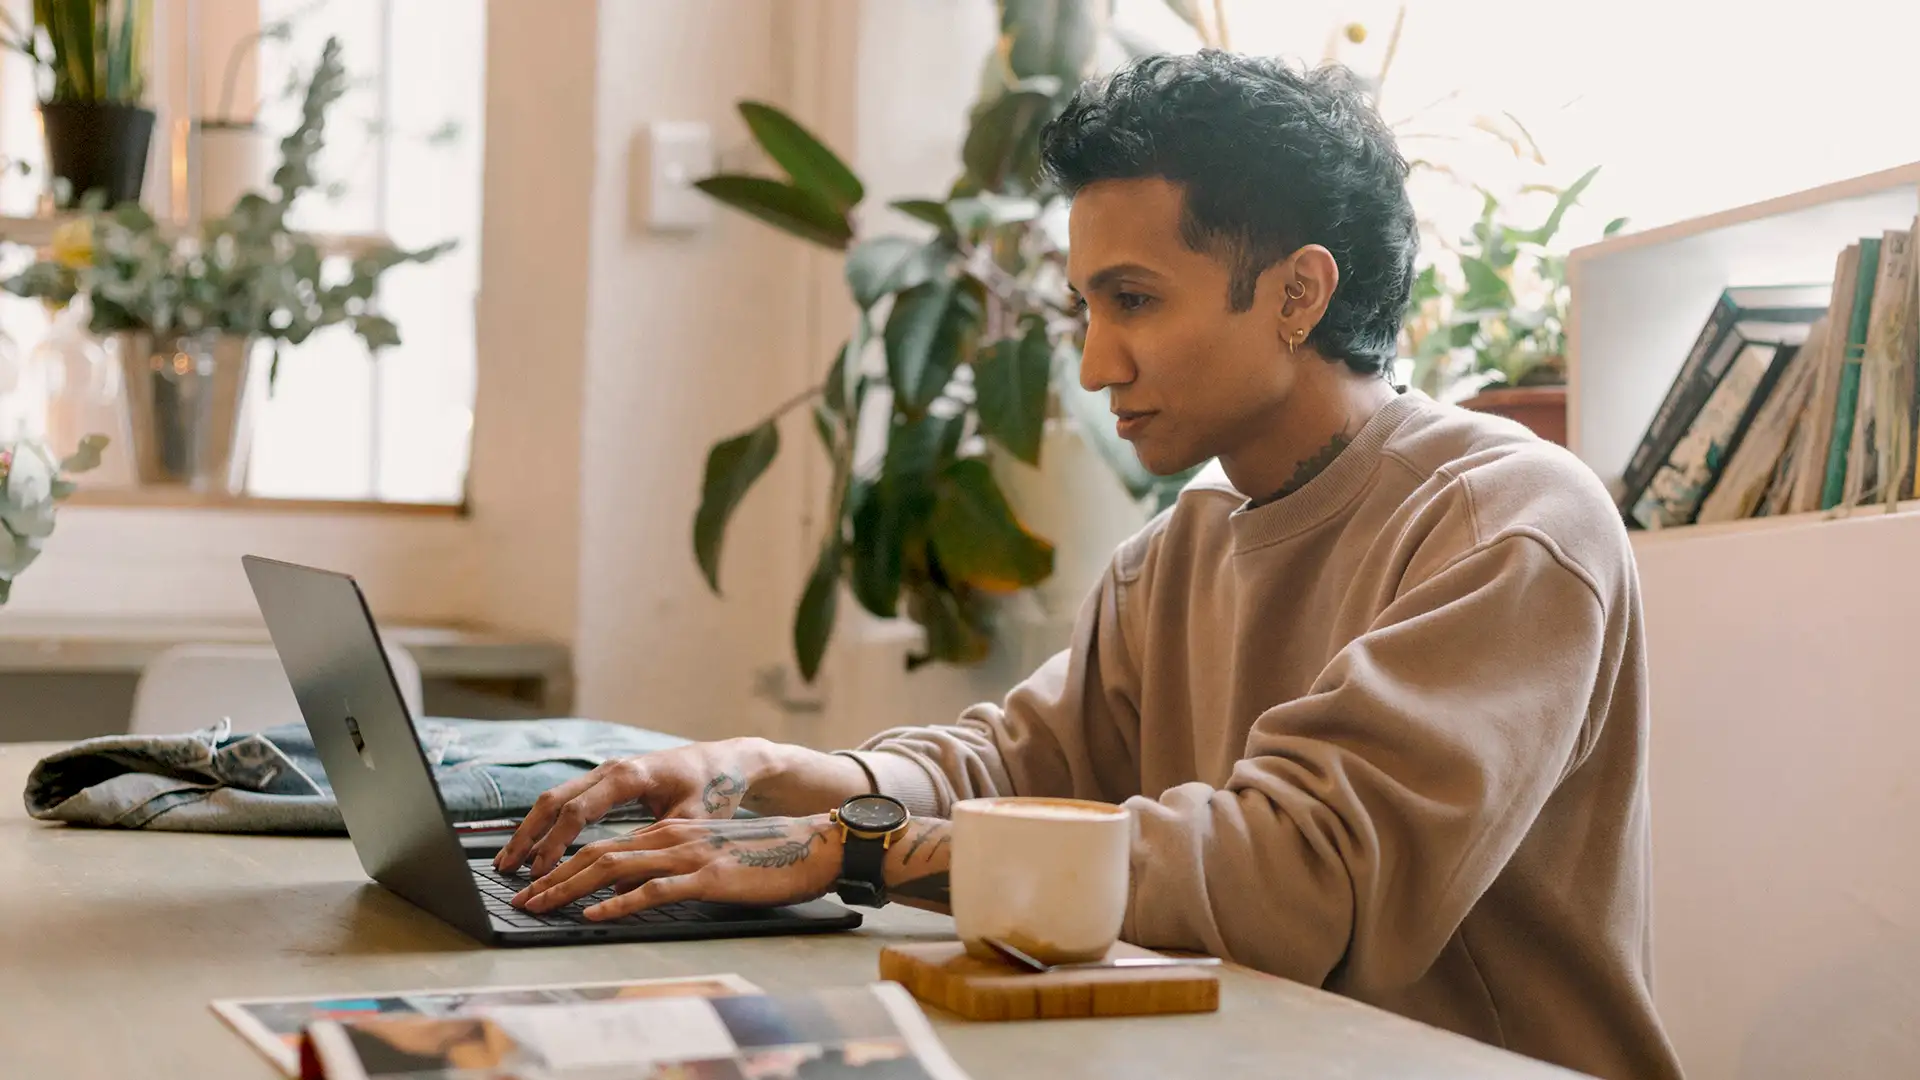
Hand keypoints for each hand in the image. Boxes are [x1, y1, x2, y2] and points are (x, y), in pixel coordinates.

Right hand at [494, 740, 765, 876]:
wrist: (724, 763)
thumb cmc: (713, 791)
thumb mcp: (691, 823)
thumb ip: (654, 847)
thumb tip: (618, 881)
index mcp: (629, 776)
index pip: (578, 811)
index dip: (555, 844)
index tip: (540, 872)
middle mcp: (610, 769)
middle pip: (554, 801)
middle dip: (528, 836)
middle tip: (506, 870)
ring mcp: (605, 772)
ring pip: (554, 798)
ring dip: (530, 829)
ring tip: (508, 861)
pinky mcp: (606, 780)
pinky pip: (566, 800)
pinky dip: (545, 823)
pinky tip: (532, 846)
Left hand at [511, 815, 843, 919]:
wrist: (814, 843)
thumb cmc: (766, 855)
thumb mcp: (710, 856)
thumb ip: (672, 867)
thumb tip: (632, 892)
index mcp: (671, 832)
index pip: (603, 845)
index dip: (562, 865)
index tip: (536, 885)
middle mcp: (672, 838)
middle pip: (597, 854)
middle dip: (553, 878)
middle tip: (522, 899)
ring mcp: (688, 855)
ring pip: (614, 868)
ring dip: (571, 890)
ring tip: (541, 906)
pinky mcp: (707, 877)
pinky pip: (654, 890)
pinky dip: (619, 905)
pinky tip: (596, 917)